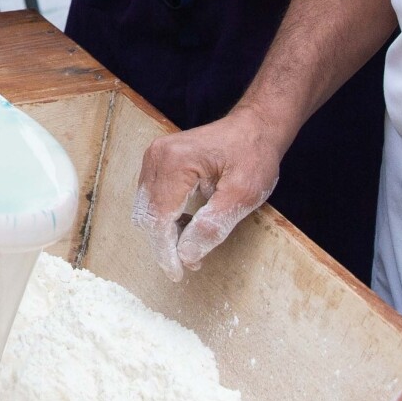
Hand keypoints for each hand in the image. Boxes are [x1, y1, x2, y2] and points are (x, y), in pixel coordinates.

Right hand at [131, 107, 285, 279]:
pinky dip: (165, 217)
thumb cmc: (253, 155)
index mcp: (175, 163)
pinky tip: (187, 224)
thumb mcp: (243, 194)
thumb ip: (213, 225)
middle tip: (190, 262)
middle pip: (146, 214)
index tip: (178, 274)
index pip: (158, 218)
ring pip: (146, 208)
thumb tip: (186, 255)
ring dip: (164, 231)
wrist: (255, 127)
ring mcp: (155, 157)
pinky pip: (151, 197)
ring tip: (192, 244)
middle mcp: (157, 157)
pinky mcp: (158, 161)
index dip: (166, 251)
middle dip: (164, 243)